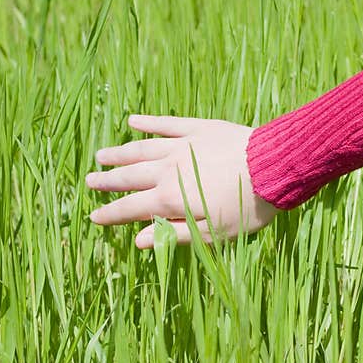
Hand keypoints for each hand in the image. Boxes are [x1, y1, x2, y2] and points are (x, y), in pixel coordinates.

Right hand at [86, 114, 279, 248]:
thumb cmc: (248, 207)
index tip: (94, 217)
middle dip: (108, 181)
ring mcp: (182, 146)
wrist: (274, 167)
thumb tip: (138, 241)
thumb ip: (175, 234)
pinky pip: (167, 124)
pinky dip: (148, 123)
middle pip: (130, 176)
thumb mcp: (214, 232)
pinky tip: (133, 121)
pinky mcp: (199, 128)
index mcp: (170, 199)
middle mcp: (168, 170)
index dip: (111, 214)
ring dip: (120, 153)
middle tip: (89, 182)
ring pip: (142, 149)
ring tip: (101, 155)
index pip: (131, 208)